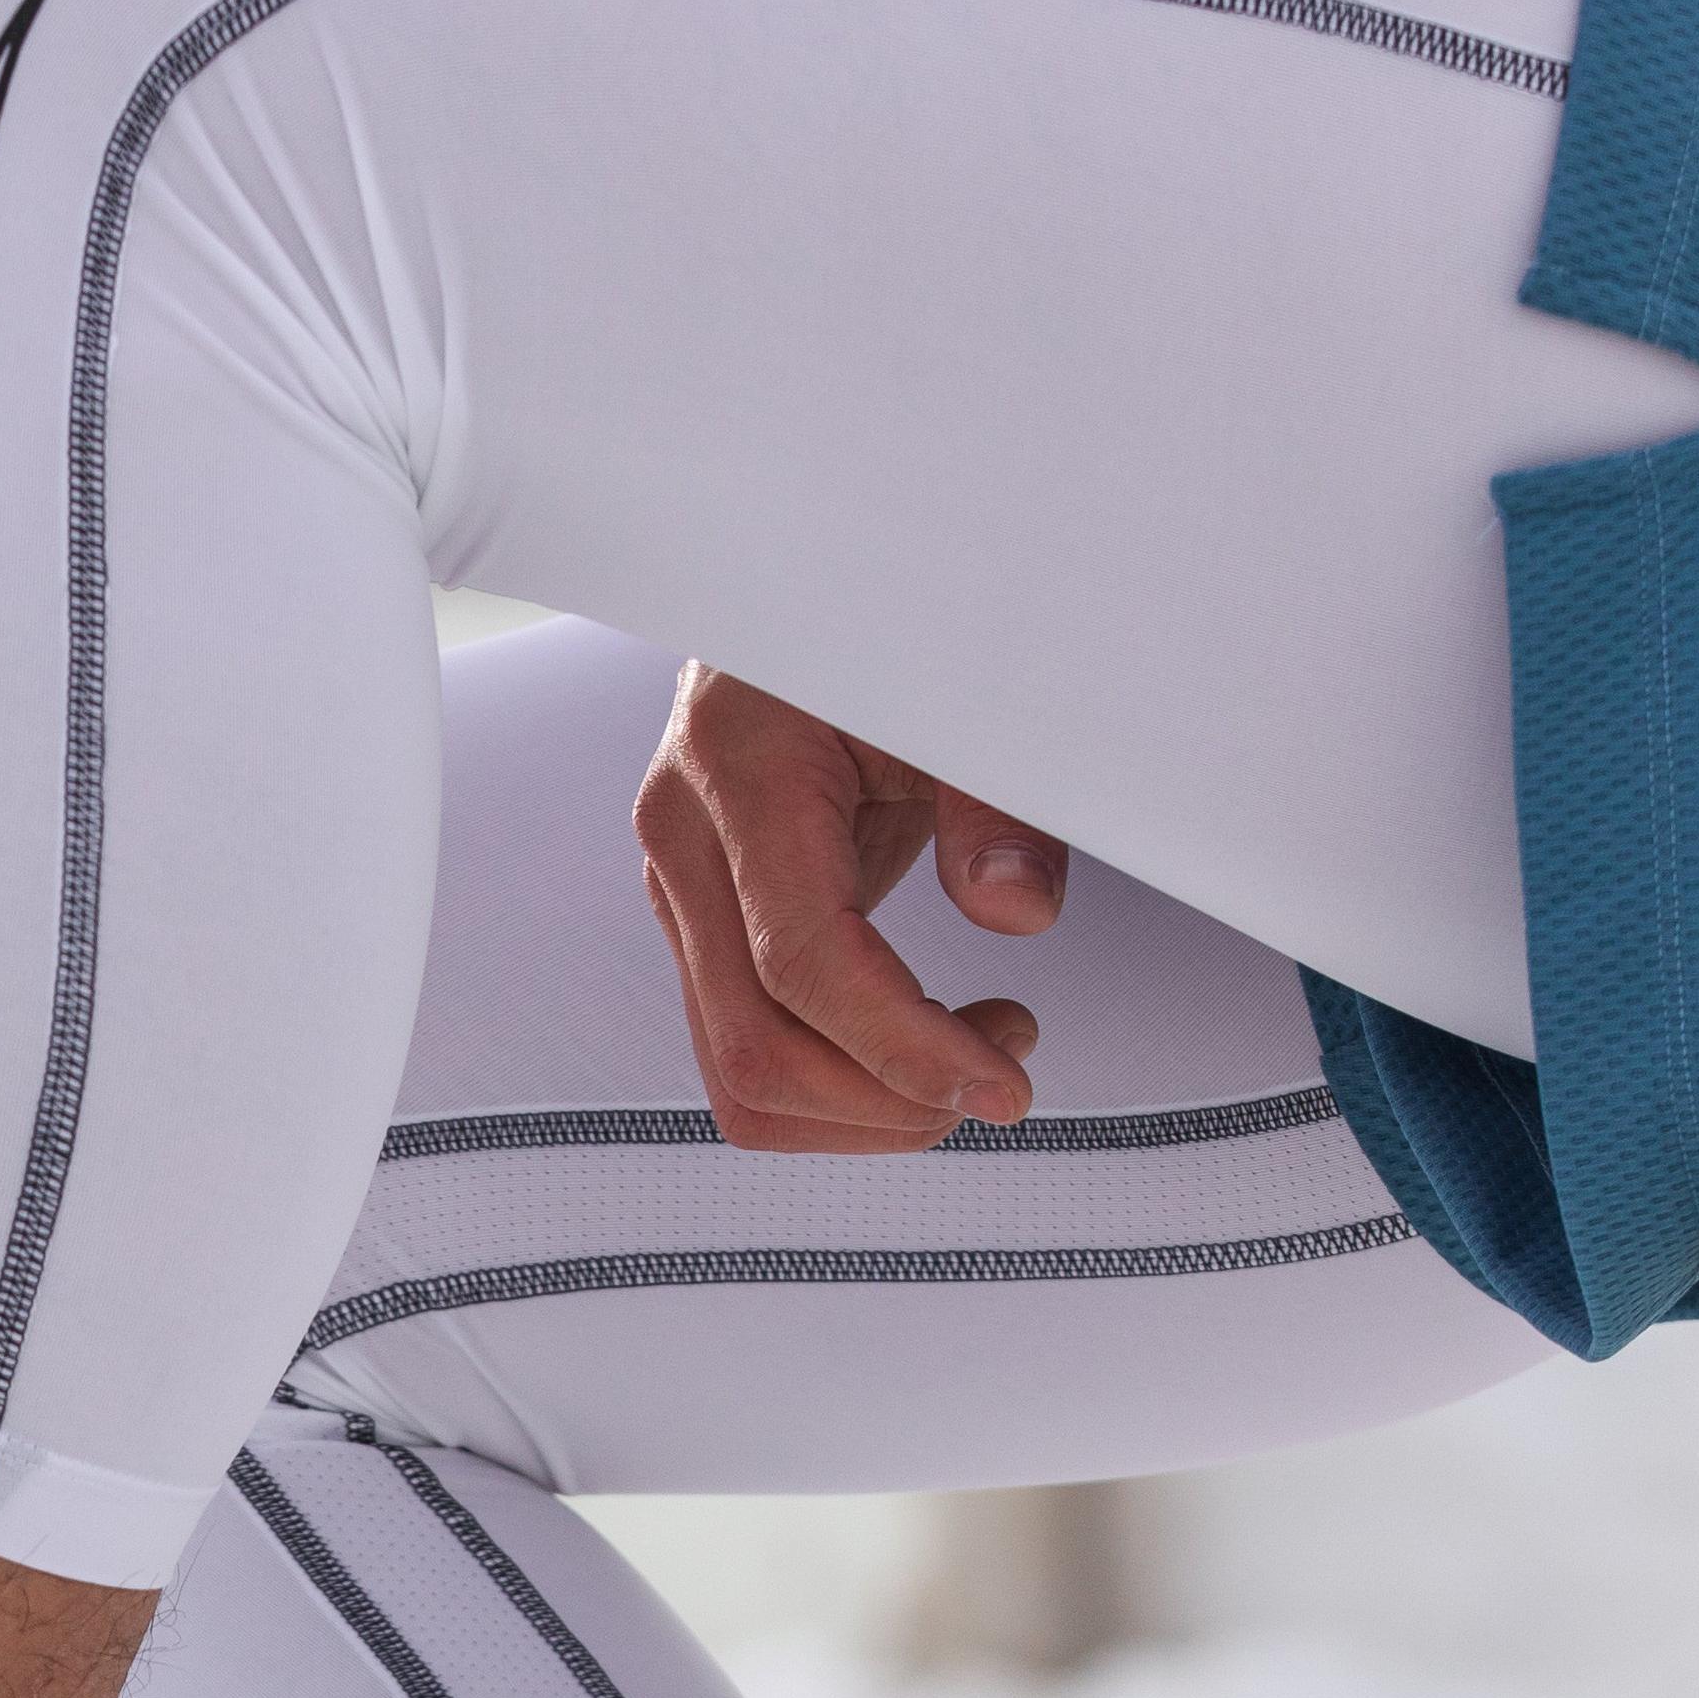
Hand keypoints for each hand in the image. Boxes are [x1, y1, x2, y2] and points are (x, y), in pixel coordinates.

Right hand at [636, 669, 1062, 1153]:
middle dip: (890, 1101)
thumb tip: (1018, 911)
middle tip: (998, 1077)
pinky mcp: (703, 921)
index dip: (906, 1050)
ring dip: (863, 1104)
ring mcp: (680, 890)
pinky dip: (839, 1076)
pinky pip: (750, 1043)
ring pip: (740, 1074)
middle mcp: (685, 844)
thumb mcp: (957, 688)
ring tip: (968, 1054)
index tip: (1000, 1084)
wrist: (794, 593)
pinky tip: (918, 1035)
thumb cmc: (871, 628)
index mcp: (739, 774)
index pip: (803, 964)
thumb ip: (996, 800)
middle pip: (757, 1050)